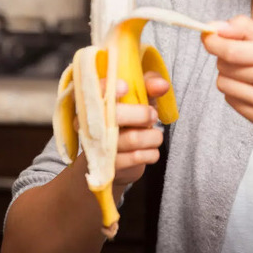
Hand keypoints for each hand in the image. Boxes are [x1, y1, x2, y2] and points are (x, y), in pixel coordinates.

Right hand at [88, 72, 168, 190]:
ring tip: (154, 135)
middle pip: (116, 115)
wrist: (115, 160)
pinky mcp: (109, 166)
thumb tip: (162, 85)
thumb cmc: (128, 119)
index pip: (94, 90)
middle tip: (153, 115)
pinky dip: (151, 153)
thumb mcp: (138, 97)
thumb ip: (149, 85)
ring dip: (152, 136)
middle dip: (142, 114)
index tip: (125, 87)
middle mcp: (89, 123)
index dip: (108, 87)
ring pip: (132, 138)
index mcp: (92, 101)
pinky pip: (138, 157)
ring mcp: (98, 146)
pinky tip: (149, 150)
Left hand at [201, 15, 252, 136]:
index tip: (207, 36)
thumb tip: (214, 26)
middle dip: (221, 56)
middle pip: (225, 65)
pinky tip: (251, 88)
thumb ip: (247, 29)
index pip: (232, 50)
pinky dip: (234, 91)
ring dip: (227, 74)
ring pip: (223, 84)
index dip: (213, 42)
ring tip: (245, 72)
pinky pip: (230, 100)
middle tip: (234, 54)